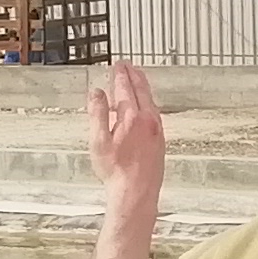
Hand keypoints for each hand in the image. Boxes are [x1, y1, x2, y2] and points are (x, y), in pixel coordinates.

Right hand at [90, 62, 164, 204]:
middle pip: (141, 90)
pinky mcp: (160, 140)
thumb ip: (97, 114)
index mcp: (131, 117)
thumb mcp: (98, 141)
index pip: (125, 88)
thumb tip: (96, 93)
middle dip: (133, 76)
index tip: (118, 65)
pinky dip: (148, 102)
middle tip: (128, 66)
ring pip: (150, 101)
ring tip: (136, 80)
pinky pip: (155, 112)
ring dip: (142, 87)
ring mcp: (157, 130)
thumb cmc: (116, 172)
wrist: (136, 193)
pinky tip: (144, 106)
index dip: (120, 75)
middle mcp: (148, 121)